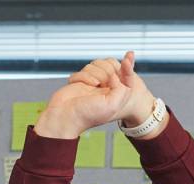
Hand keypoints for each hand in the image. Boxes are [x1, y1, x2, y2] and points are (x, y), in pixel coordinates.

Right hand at [39, 51, 154, 137]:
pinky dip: (80, 77)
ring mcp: (93, 85)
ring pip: (96, 66)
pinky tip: (80, 86)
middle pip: (111, 67)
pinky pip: (83, 70)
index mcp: (116, 96)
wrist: (65, 116)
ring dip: (91, 74)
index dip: (128, 67)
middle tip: (100, 84)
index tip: (128, 57)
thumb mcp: (112, 106)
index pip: (126, 77)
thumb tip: (115, 76)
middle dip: (105, 72)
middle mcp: (106, 90)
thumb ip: (121, 90)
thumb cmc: (87, 115)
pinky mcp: (81, 82)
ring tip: (90, 87)